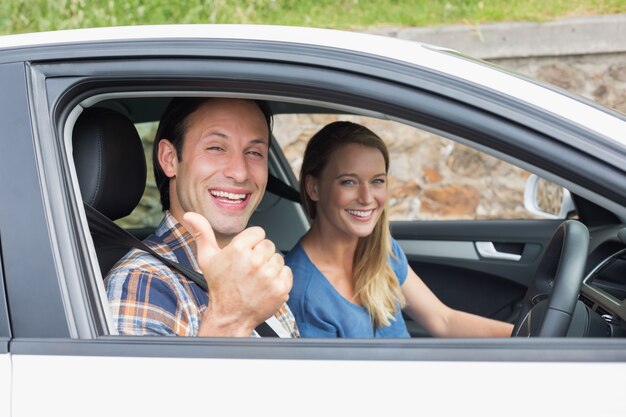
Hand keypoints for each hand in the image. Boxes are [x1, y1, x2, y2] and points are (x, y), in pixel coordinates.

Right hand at [183, 212, 291, 336]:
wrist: (230, 315)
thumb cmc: (219, 286)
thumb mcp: (206, 258)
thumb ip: (202, 233)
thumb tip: (191, 215)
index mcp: (239, 249)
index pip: (259, 232)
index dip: (252, 243)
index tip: (245, 255)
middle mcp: (255, 260)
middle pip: (269, 245)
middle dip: (261, 255)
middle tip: (249, 269)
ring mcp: (269, 275)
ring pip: (278, 258)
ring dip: (270, 267)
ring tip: (256, 278)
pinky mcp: (280, 287)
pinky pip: (287, 273)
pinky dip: (280, 279)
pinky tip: (266, 285)